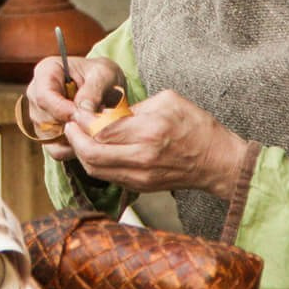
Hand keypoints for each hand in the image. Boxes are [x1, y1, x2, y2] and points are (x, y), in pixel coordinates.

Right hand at [24, 55, 124, 162]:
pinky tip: (87, 136)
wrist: (105, 86)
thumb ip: (93, 91)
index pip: (43, 96)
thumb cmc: (103, 75)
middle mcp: (36, 93)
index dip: (63, 110)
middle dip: (71, 125)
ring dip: (73, 137)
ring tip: (93, 125)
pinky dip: (72, 148)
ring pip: (49, 137)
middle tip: (95, 121)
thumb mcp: (104, 75)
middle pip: (44, 119)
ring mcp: (38, 114)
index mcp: (46, 71)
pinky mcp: (45, 132)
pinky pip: (54, 149)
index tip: (84, 116)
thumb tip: (82, 111)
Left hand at [65, 88, 252, 199]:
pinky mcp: (141, 187)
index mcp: (149, 131)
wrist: (217, 162)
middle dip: (74, 139)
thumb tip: (105, 111)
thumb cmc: (196, 126)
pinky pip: (108, 176)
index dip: (81, 122)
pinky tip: (95, 149)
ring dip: (81, 153)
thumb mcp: (167, 101)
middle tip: (70, 126)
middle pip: (91, 154)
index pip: (101, 130)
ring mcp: (140, 176)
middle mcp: (142, 157)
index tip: (76, 113)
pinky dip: (96, 163)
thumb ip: (133, 107)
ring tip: (79, 137)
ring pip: (95, 169)